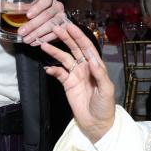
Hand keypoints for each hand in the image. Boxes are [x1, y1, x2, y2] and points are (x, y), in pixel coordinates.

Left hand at [0, 0, 66, 45]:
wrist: (52, 19)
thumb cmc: (36, 12)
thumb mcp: (26, 8)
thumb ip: (11, 7)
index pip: (45, 1)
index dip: (37, 7)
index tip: (27, 15)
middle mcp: (57, 6)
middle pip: (47, 15)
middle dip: (34, 25)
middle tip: (22, 32)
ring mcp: (62, 17)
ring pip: (51, 25)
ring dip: (38, 33)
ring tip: (27, 40)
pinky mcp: (64, 28)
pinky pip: (56, 34)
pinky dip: (45, 39)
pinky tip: (35, 43)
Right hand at [40, 22, 114, 142]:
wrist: (96, 123)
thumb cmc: (105, 106)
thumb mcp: (107, 89)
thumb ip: (100, 73)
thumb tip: (91, 59)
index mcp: (96, 66)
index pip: (87, 47)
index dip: (78, 36)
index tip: (69, 26)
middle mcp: (85, 67)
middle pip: (74, 49)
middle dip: (65, 38)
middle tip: (55, 29)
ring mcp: (76, 75)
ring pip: (64, 59)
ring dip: (55, 51)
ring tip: (43, 45)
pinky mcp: (68, 84)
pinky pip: (59, 73)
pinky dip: (53, 70)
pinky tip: (48, 68)